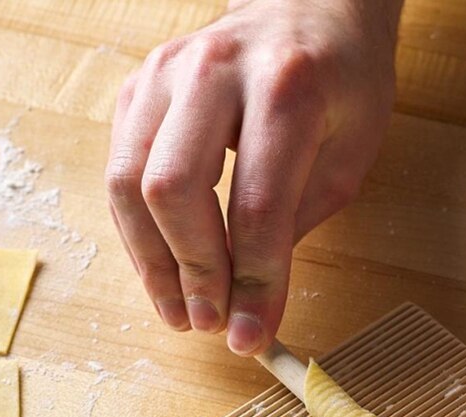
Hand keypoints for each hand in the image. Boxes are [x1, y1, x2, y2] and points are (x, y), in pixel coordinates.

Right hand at [106, 0, 401, 354]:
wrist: (308, 6)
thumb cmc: (339, 84)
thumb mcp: (346, 157)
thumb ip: (294, 229)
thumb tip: (251, 312)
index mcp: (286, 87)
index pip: (258, 207)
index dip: (251, 284)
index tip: (249, 335)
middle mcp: (215, 70)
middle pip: (174, 190)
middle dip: (191, 273)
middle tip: (210, 323)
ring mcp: (164, 74)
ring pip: (129, 184)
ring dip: (151, 264)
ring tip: (179, 312)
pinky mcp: (136, 89)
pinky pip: (119, 175)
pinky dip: (138, 235)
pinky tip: (164, 269)